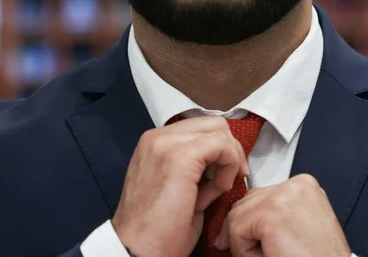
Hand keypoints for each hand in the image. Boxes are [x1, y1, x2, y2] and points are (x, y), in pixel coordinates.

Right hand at [111, 116, 247, 256]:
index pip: (200, 128)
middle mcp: (157, 138)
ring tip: (219, 187)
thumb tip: (221, 166)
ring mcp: (166, 143)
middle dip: (229, 149)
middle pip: (212, 124)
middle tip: (230, 178)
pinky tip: (219, 188)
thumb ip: (198, 171)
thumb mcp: (179, 190)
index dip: (220, 149)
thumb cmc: (157, 231)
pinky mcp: (179, 156)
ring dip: (229, 157)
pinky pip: (221, 144)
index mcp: (155, 144)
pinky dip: (229, 163)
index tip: (226, 175)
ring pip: (218, 130)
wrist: (137, 250)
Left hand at [216, 174, 350, 256]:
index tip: (259, 238)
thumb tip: (238, 217)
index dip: (254, 222)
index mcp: (304, 186)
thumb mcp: (300, 225)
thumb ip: (276, 212)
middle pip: (247, 201)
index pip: (261, 195)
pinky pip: (236, 230)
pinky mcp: (270, 213)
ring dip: (246, 241)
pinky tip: (269, 255)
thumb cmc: (317, 256)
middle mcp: (295, 185)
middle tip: (259, 251)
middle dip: (245, 229)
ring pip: (238, 215)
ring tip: (271, 252)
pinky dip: (244, 251)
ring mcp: (283, 196)